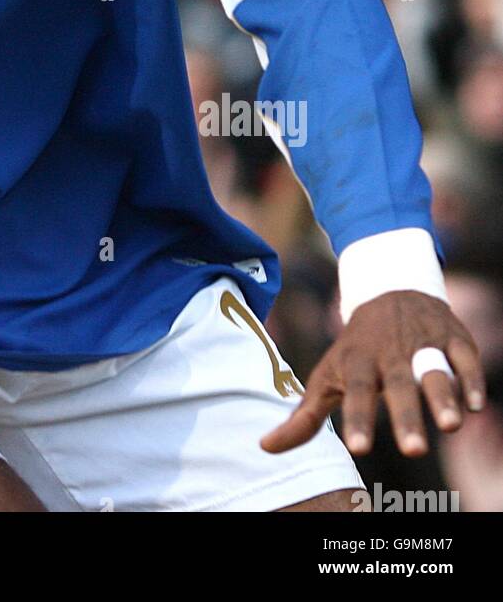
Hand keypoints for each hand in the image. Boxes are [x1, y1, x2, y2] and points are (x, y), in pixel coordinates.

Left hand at [261, 291, 484, 458]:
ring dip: (443, 395)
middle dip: (406, 415)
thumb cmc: (356, 349)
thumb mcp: (328, 374)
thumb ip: (304, 416)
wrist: (389, 289)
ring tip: (452, 424)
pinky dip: (472, 378)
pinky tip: (476, 403)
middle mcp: (391, 352)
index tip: (359, 448)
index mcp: (358, 361)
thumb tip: (265, 447)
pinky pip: (465, 357)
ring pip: (435, 369)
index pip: (356, 390)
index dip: (358, 418)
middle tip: (412, 450)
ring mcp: (424, 342)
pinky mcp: (453, 337)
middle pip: (398, 384)